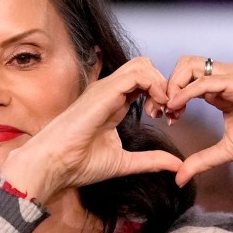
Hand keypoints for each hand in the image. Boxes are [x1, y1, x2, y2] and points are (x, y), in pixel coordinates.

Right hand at [1, 57, 182, 202]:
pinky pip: (137, 74)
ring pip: (143, 66)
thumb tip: (177, 166)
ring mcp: (105, 89)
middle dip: (164, 85)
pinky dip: (154, 85)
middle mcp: (109, 92)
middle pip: (145, 67)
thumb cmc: (78, 163)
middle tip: (168, 111)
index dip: (161, 94)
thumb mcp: (125, 162)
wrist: (55, 165)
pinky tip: (158, 106)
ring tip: (163, 109)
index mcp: (113, 103)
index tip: (167, 118)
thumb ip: (151, 161)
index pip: (143, 82)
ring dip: (161, 84)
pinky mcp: (104, 92)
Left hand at [162, 56, 232, 186]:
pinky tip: (177, 107)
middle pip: (184, 65)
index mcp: (220, 89)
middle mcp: (224, 77)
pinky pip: (205, 81)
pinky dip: (186, 92)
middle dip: (167, 85)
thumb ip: (202, 160)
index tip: (166, 117)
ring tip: (170, 109)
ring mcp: (231, 76)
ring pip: (190, 66)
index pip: (186, 78)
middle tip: (162, 110)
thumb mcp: (227, 150)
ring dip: (174, 85)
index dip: (171, 94)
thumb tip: (179, 178)